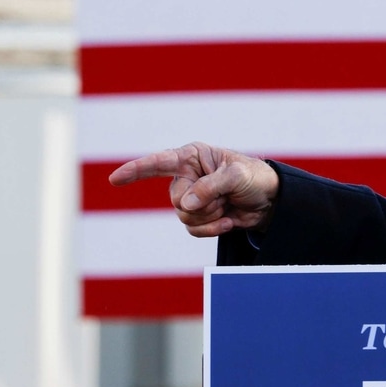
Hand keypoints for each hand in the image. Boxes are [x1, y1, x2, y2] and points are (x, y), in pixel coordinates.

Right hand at [108, 142, 280, 237]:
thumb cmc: (255, 178)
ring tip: (227, 206)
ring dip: (208, 216)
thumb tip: (186, 203)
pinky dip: (211, 229)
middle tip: (223, 198)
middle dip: (201, 204)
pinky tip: (228, 221)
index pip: (158, 162)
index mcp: (192, 157)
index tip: (114, 179)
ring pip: (183, 217)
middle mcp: (187, 176)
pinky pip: (193, 229)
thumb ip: (210, 187)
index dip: (135, 170)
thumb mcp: (236, 176)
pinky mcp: (200, 215)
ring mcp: (192, 197)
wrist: (271, 201)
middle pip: (176, 199)